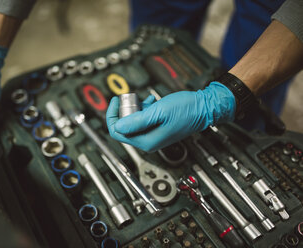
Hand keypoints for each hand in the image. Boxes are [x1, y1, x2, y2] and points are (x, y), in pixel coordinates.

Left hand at [106, 82, 235, 151]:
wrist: (205, 108)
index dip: (112, 115)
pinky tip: (151, 101)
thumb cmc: (186, 110)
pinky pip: (143, 120)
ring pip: (133, 122)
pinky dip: (144, 109)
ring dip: (135, 109)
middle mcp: (148, 141)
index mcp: (146, 141)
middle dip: (125, 111)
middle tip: (133, 98)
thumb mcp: (158, 112)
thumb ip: (136, 121)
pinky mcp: (158, 128)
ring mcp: (153, 135)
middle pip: (124, 127)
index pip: (117, 132)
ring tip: (145, 100)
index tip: (116, 100)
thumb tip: (117, 126)